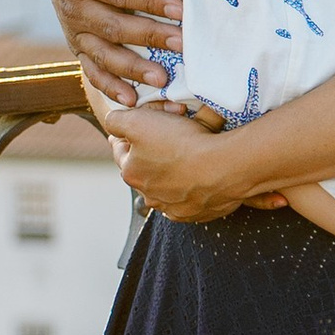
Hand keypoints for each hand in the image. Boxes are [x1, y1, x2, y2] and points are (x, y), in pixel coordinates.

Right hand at [17, 0, 181, 103]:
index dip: (149, 2)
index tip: (180, 10)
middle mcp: (72, 6)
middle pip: (113, 27)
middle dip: (149, 37)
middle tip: (183, 45)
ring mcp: (73, 28)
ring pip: (102, 54)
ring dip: (132, 69)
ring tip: (161, 79)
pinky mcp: (76, 43)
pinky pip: (90, 69)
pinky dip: (108, 87)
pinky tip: (130, 100)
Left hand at [95, 94, 249, 222]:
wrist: (224, 167)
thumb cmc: (181, 143)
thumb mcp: (138, 121)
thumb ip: (116, 121)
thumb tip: (110, 122)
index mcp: (132, 174)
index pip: (120, 153)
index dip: (124, 138)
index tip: (129, 131)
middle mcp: (149, 195)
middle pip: (143, 172)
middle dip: (148, 158)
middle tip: (161, 141)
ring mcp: (173, 207)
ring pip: (165, 189)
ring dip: (169, 176)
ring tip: (182, 158)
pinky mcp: (196, 213)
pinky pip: (188, 201)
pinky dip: (190, 190)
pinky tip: (198, 177)